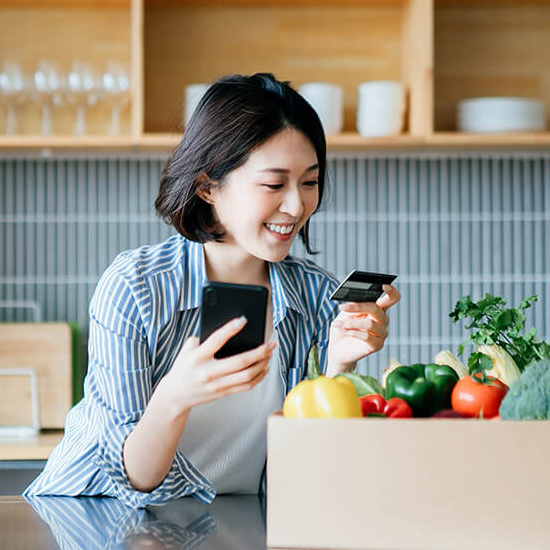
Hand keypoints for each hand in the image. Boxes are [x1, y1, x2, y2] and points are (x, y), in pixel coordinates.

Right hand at [161, 317, 276, 413]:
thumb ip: (201, 338)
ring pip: (247, 375)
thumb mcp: (187, 350)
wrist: (175, 395)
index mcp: (197, 357)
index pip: (216, 340)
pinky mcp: (223, 393)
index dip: (231, 329)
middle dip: (260, 351)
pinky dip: (259, 376)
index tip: (244, 319)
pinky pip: (246, 386)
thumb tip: (226, 329)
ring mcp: (217, 385)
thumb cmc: (184, 367)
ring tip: (270, 353)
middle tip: (271, 342)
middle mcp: (208, 372)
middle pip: (240, 362)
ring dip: (263, 363)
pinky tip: (265, 367)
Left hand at [326, 284, 400, 374]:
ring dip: (351, 322)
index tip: (383, 285)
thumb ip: (352, 306)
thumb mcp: (345, 313)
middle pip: (376, 309)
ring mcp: (382, 333)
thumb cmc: (342, 328)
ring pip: (369, 324)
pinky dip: (352, 332)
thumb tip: (355, 301)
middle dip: (358, 307)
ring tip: (339, 323)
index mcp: (378, 309)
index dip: (391, 291)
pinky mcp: (377, 345)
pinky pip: (366, 336)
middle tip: (343, 307)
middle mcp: (383, 320)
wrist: (338, 349)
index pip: (392, 298)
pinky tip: (343, 330)